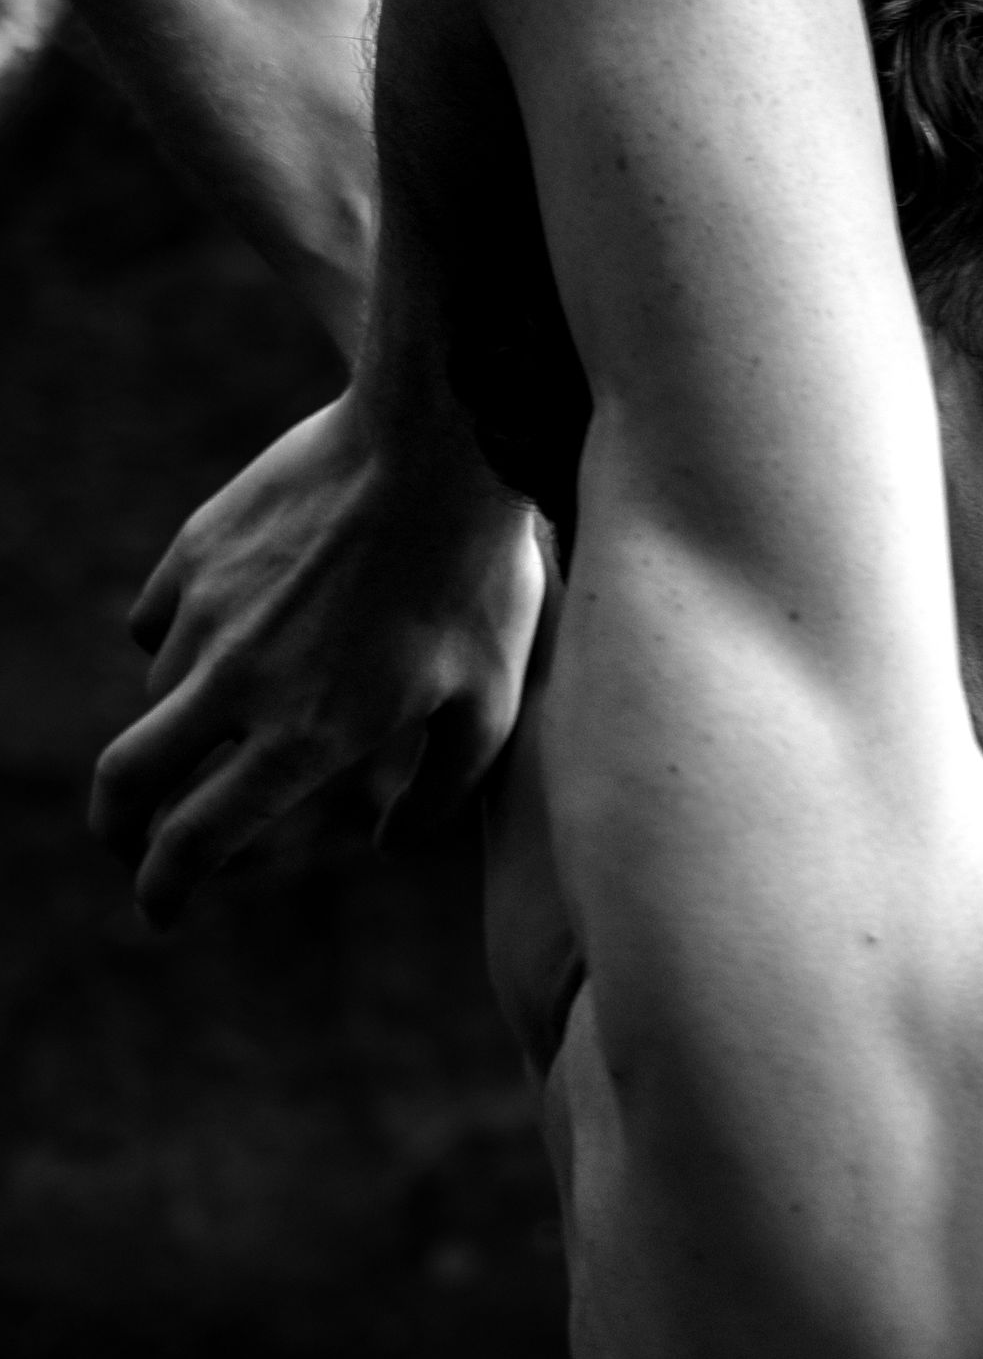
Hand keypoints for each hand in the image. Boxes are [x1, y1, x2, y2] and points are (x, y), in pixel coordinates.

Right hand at [91, 392, 548, 924]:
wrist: (433, 449)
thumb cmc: (477, 584)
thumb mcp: (489, 707)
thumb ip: (438, 794)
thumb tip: (384, 842)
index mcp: (302, 739)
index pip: (197, 840)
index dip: (165, 887)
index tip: (160, 910)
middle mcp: (236, 684)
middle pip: (127, 780)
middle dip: (117, 830)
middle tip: (130, 845)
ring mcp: (207, 613)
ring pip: (157, 698)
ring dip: (177, 731)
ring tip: (224, 728)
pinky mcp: (197, 551)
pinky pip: (157, 621)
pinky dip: (175, 649)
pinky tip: (219, 642)